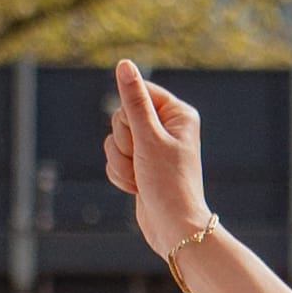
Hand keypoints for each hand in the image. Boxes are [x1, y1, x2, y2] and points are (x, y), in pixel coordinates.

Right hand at [103, 58, 212, 260]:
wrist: (173, 228)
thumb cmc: (168, 183)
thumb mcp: (147, 137)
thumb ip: (133, 100)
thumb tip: (124, 64)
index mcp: (178, 113)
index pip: (136, 90)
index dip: (129, 114)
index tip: (142, 135)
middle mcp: (167, 127)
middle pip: (121, 115)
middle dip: (124, 141)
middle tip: (144, 160)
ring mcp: (152, 147)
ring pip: (113, 139)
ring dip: (120, 161)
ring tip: (141, 178)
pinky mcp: (141, 165)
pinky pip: (114, 158)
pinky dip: (120, 174)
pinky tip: (137, 188)